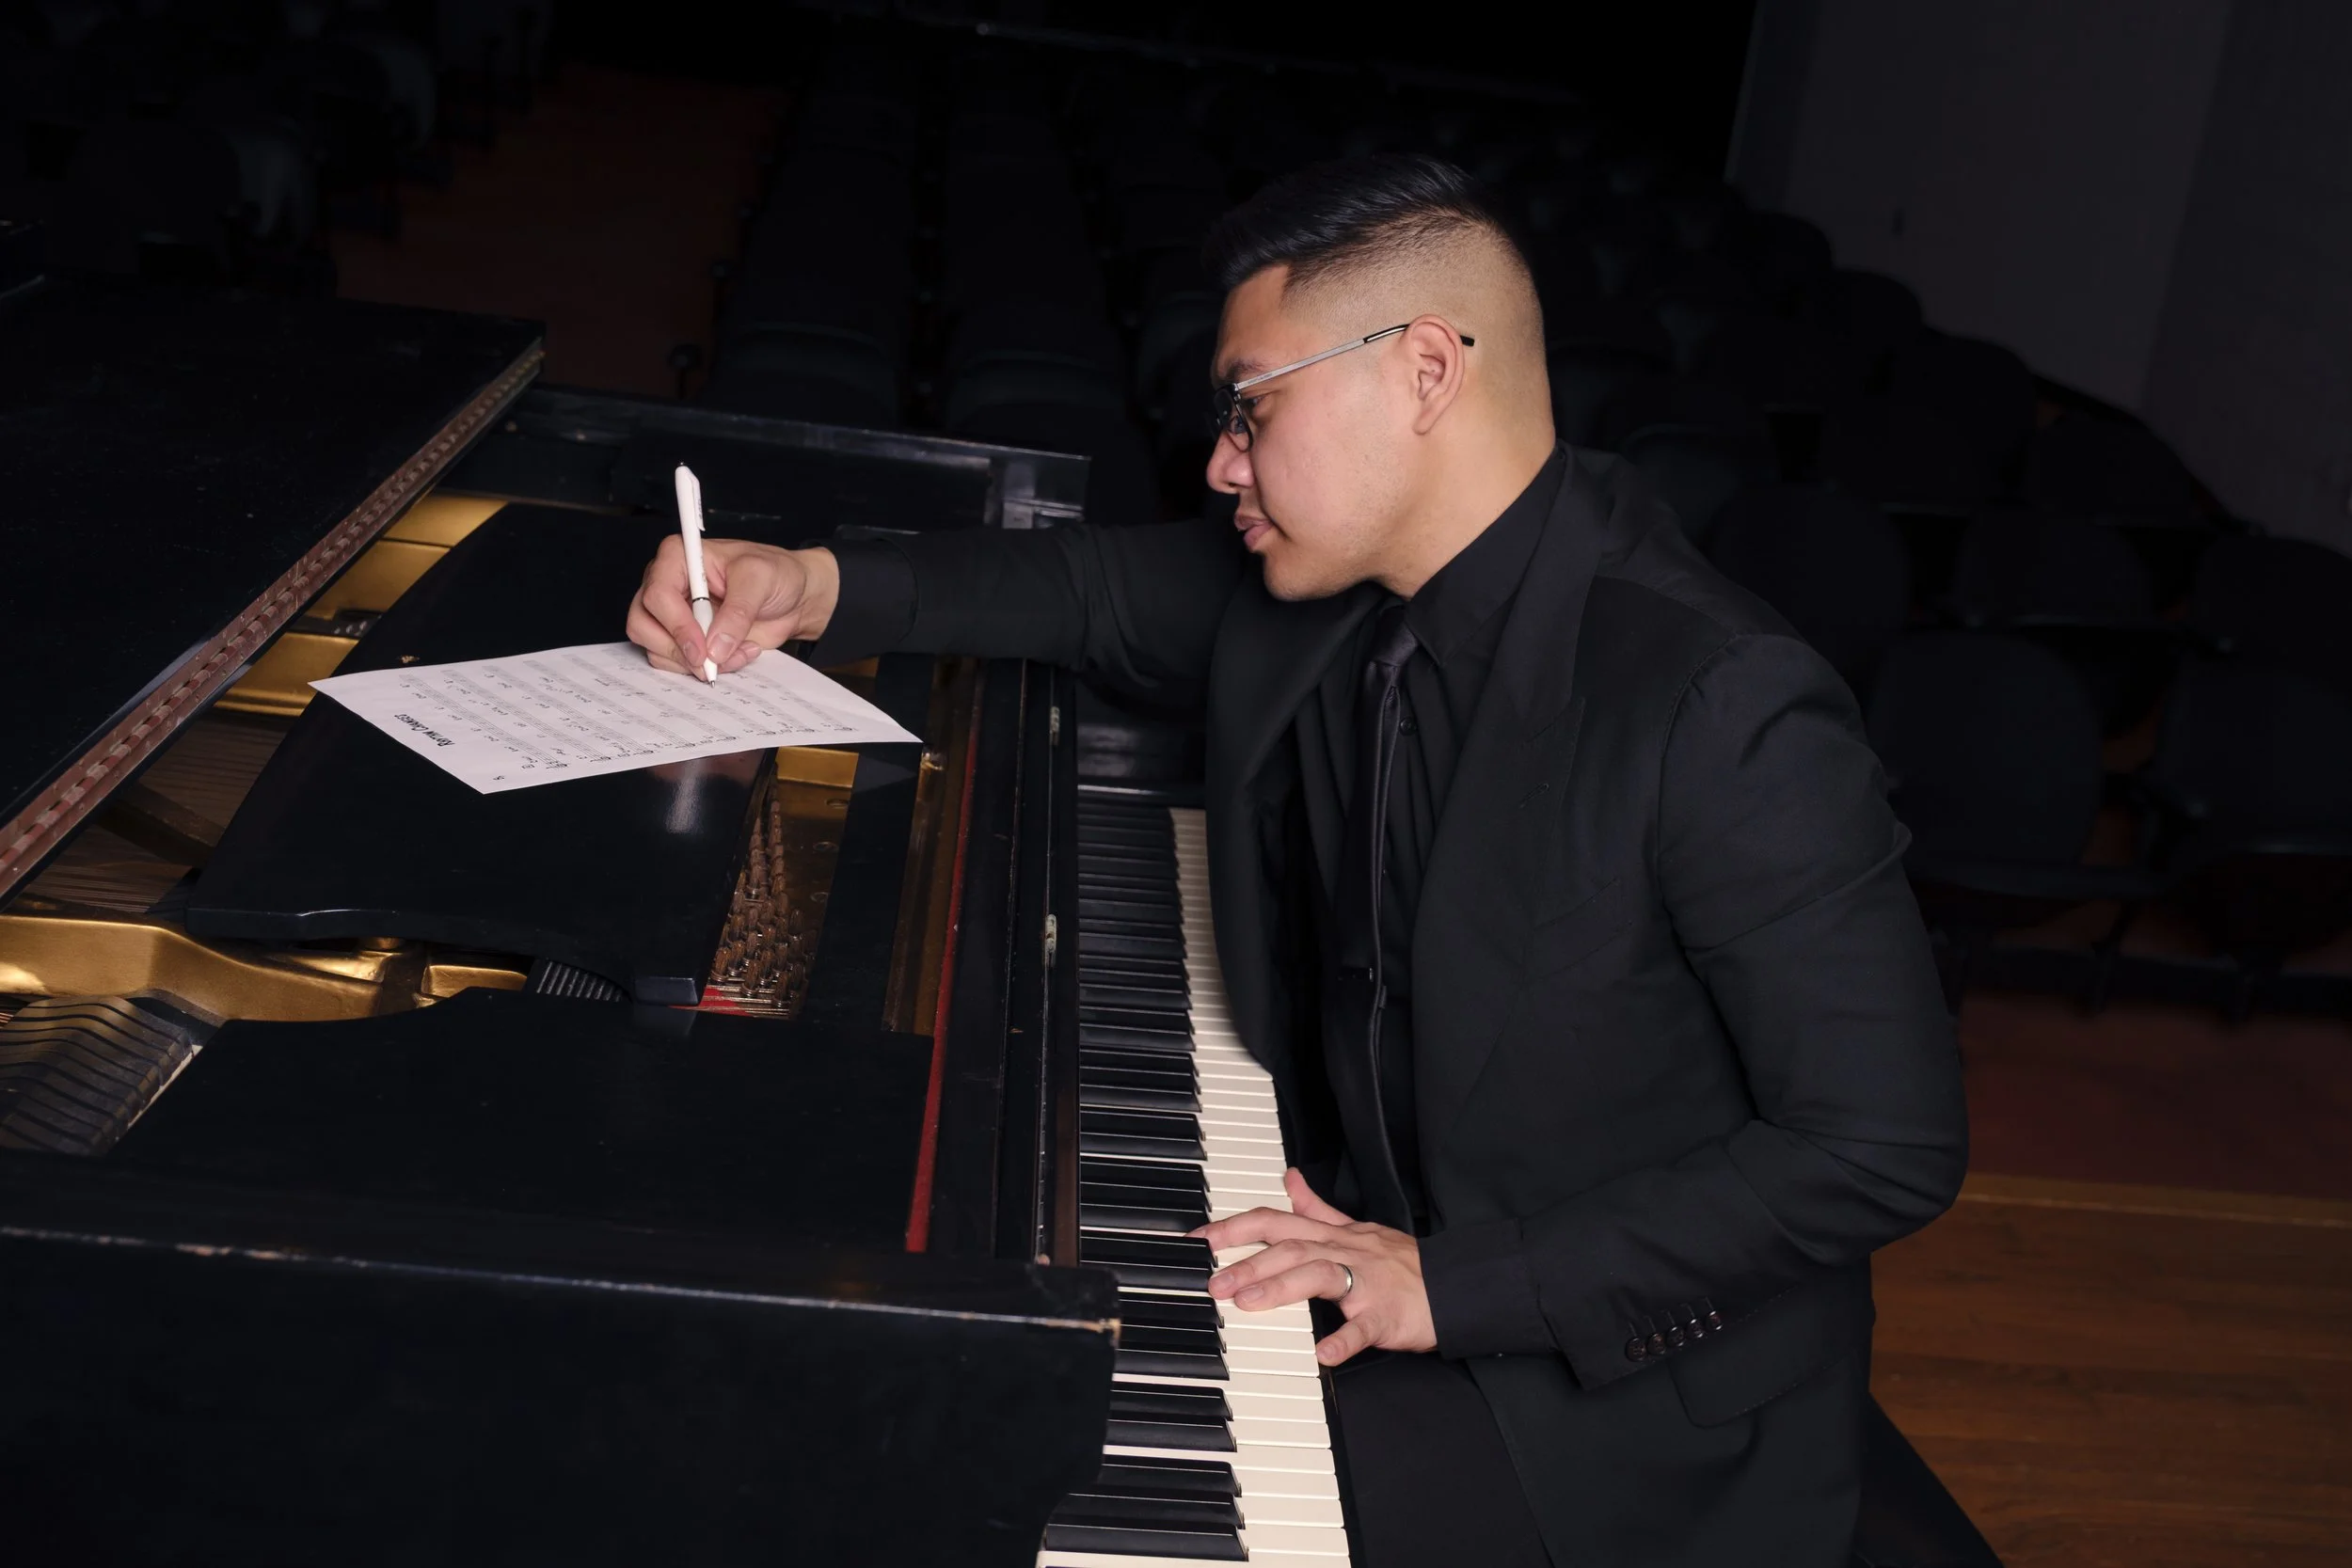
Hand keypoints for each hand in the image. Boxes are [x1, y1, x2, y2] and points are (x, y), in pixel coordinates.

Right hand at [625, 538, 840, 675]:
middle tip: (712, 662)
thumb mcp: (761, 580)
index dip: (677, 626)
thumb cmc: (776, 573)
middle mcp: (668, 584)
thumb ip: (738, 612)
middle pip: (643, 624)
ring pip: (655, 648)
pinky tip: (733, 655)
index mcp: (679, 557)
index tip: (702, 649)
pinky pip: (675, 662)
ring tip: (736, 652)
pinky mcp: (684, 638)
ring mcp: (672, 614)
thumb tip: (715, 646)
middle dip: (679, 650)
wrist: (793, 597)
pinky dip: (703, 668)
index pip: (657, 594)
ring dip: (694, 663)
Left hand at [1194, 1167, 1435, 1366]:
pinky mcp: (1385, 1314)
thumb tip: (1290, 1180)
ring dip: (1281, 1287)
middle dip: (1248, 1263)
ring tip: (1247, 1303)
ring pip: (1319, 1275)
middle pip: (1290, 1249)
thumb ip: (1317, 1208)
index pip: (1276, 1222)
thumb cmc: (1401, 1263)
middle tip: (1213, 1283)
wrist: (1452, 1287)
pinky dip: (1343, 1340)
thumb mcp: (1356, 1228)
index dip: (1236, 1228)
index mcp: (1332, 1235)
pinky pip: (1363, 1327)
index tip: (1199, 1241)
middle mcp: (1345, 1251)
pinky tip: (1323, 1353)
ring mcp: (1366, 1282)